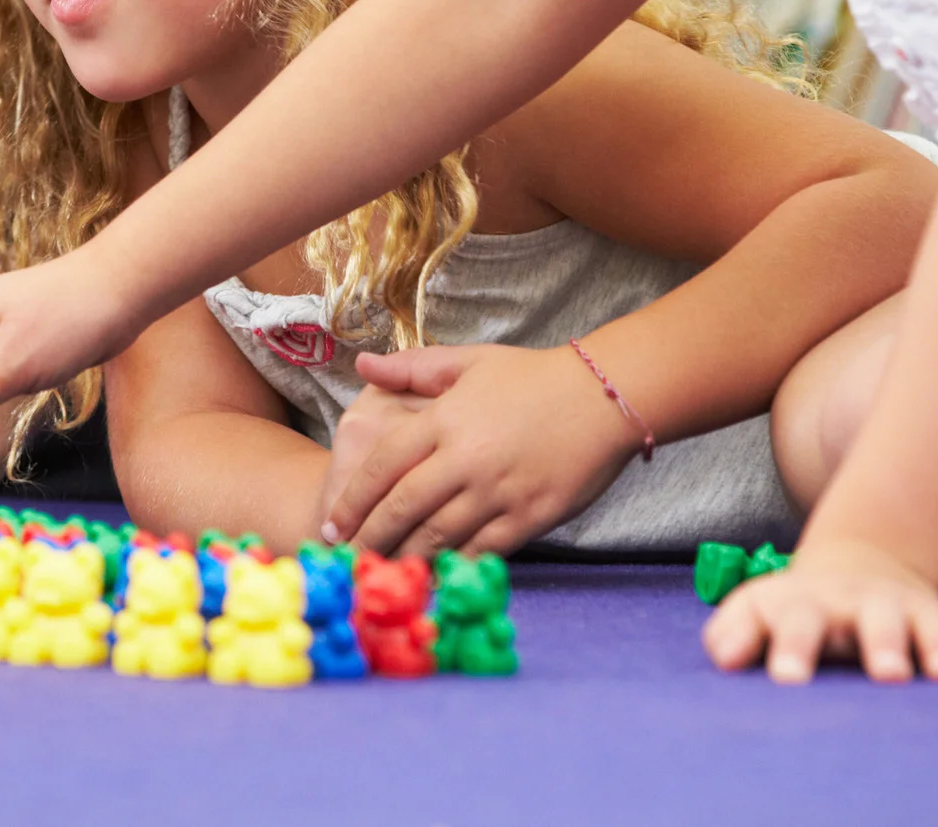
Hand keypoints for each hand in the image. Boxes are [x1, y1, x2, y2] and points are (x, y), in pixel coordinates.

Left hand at [319, 344, 635, 556]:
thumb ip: (413, 368)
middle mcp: (466, 458)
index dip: (353, 500)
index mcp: (445, 420)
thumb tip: (363, 364)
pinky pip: (481, 549)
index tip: (332, 524)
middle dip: (369, 537)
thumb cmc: (534, 377)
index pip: (384, 466)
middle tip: (346, 560)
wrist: (606, 397)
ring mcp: (499, 491)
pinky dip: (454, 564)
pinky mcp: (529, 517)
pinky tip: (434, 574)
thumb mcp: (470, 362)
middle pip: (403, 508)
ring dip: (404, 557)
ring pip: (439, 535)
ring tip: (380, 574)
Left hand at [702, 535, 937, 683]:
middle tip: (884, 674)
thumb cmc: (795, 608)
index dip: (791, 649)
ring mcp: (907, 611)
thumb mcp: (756, 610)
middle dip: (880, 645)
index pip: (798, 622)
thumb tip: (721, 657)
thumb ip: (734, 633)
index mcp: (811, 606)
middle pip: (874, 622)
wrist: (853, 567)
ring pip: (929, 624)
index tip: (786, 681)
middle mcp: (862, 607)